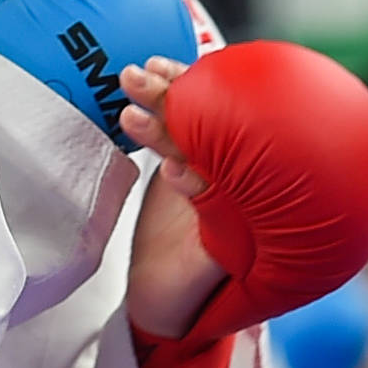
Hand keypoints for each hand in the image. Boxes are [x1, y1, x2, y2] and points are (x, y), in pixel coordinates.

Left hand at [120, 57, 223, 339]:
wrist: (161, 303)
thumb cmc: (165, 239)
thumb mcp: (164, 177)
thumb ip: (164, 137)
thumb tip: (141, 82)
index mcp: (214, 158)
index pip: (205, 109)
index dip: (180, 82)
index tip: (150, 64)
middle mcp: (231, 179)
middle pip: (209, 126)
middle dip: (172, 95)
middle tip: (136, 76)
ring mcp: (235, 210)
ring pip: (209, 160)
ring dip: (171, 133)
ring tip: (132, 116)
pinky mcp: (229, 246)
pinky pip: (219, 210)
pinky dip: (197, 186)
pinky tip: (175, 171)